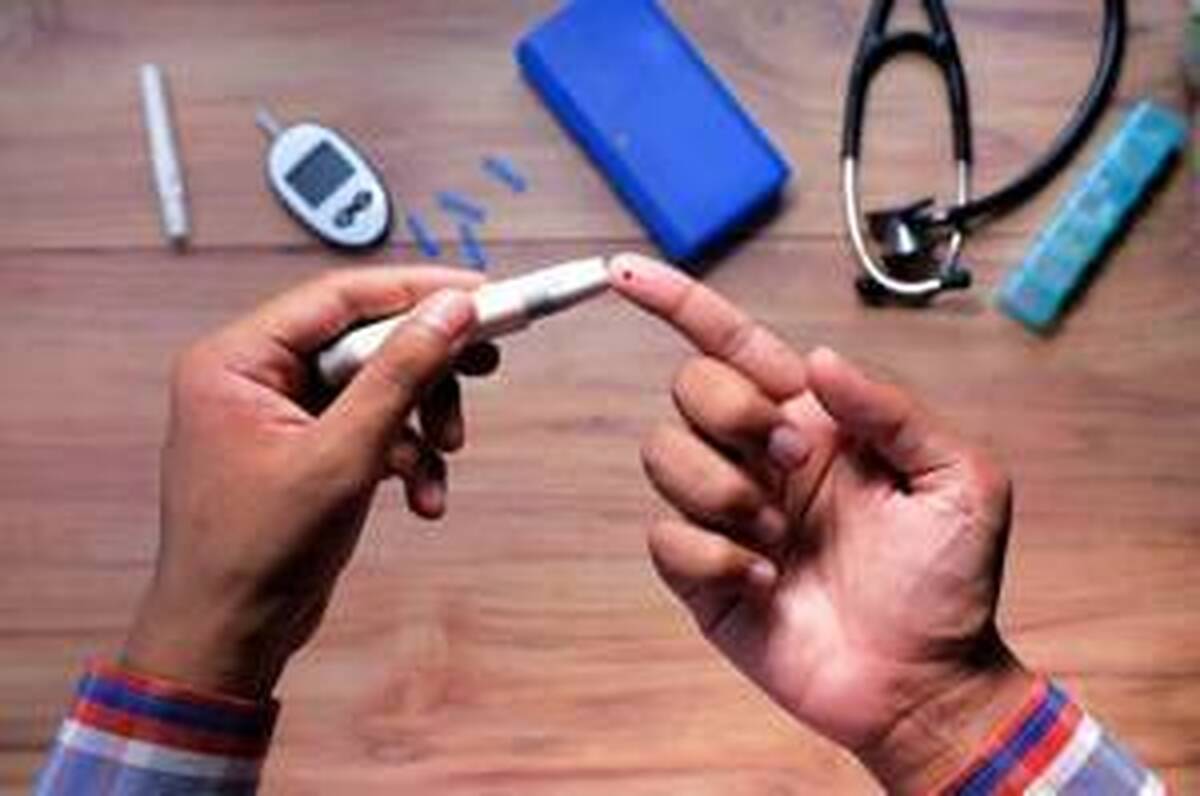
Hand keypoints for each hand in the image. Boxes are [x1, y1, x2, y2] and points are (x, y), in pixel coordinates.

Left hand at [123, 267, 500, 700]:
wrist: (227, 638)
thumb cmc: (255, 553)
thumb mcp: (343, 455)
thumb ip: (400, 373)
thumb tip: (452, 311)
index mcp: (237, 359)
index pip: (340, 297)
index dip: (418, 291)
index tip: (484, 295)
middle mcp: (255, 376)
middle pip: (365, 339)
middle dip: (427, 366)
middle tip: (487, 363)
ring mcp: (281, 415)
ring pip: (376, 386)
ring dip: (421, 419)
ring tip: (447, 454)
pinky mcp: (306, 450)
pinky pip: (370, 429)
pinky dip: (404, 457)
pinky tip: (423, 497)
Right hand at [611, 255, 1033, 792]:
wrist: (923, 681)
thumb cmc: (949, 581)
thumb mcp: (959, 481)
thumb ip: (891, 408)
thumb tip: (817, 360)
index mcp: (811, 418)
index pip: (729, 342)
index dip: (676, 301)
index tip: (624, 273)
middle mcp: (758, 454)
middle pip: (689, 387)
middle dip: (735, 416)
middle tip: (795, 466)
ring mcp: (726, 512)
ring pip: (663, 456)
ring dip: (725, 494)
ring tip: (783, 538)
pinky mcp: (701, 572)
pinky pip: (665, 537)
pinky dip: (718, 557)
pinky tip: (769, 582)